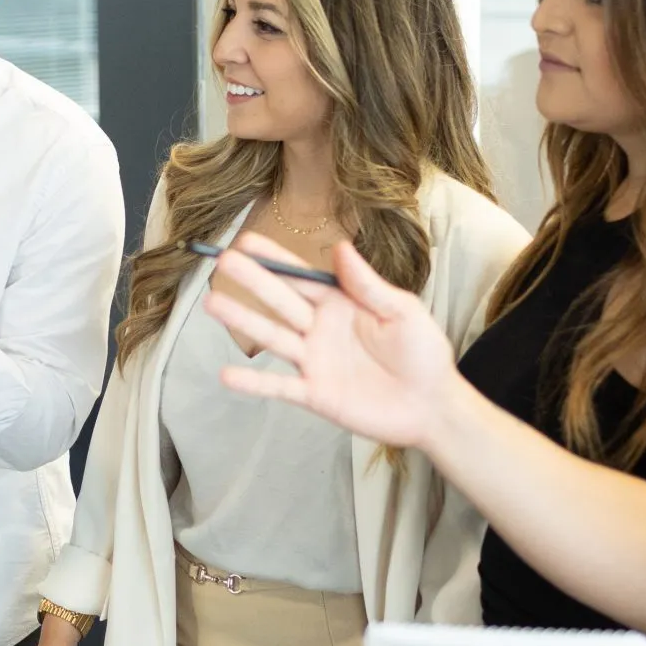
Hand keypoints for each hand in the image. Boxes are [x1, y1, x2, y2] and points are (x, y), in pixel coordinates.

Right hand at [203, 233, 473, 452]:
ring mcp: (314, 361)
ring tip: (212, 304)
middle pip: (280, 302)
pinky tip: (226, 375)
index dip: (274, 259)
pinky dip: (253, 382)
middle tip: (222, 262)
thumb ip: (368, 284)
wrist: (433, 406)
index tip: (246, 240)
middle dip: (253, 281)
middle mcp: (320, 329)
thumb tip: (340, 246)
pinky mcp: (315, 394)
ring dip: (243, 321)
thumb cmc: (423, 354)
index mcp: (340, 304)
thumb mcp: (402, 311)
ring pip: (273, 337)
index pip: (301, 277)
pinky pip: (279, 387)